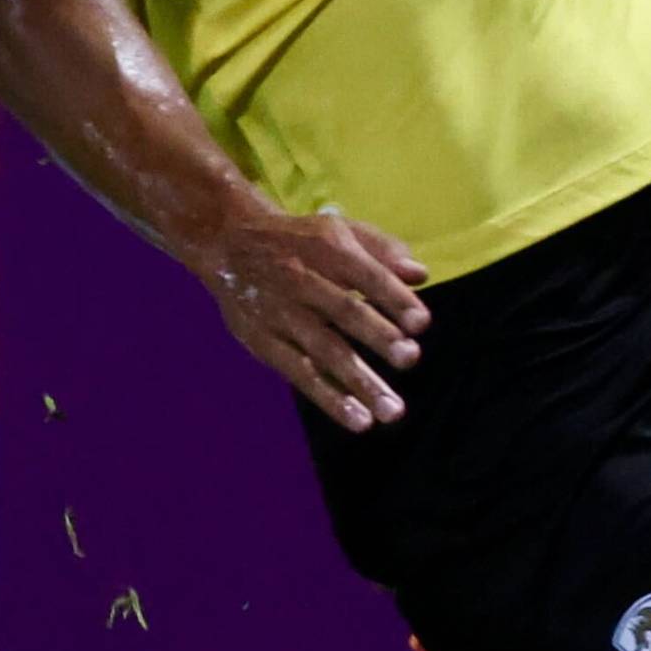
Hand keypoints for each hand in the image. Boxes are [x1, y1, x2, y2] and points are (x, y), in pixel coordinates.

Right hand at [194, 202, 432, 431]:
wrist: (229, 242)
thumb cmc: (301, 241)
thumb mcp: (340, 231)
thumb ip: (383, 250)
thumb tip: (421, 275)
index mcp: (327, 249)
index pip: (366, 275)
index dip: (393, 298)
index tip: (421, 323)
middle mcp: (303, 281)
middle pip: (344, 312)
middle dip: (378, 336)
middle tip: (410, 358)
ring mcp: (281, 314)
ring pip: (324, 350)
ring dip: (359, 381)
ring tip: (391, 411)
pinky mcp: (264, 342)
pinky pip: (299, 373)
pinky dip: (329, 398)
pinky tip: (359, 420)